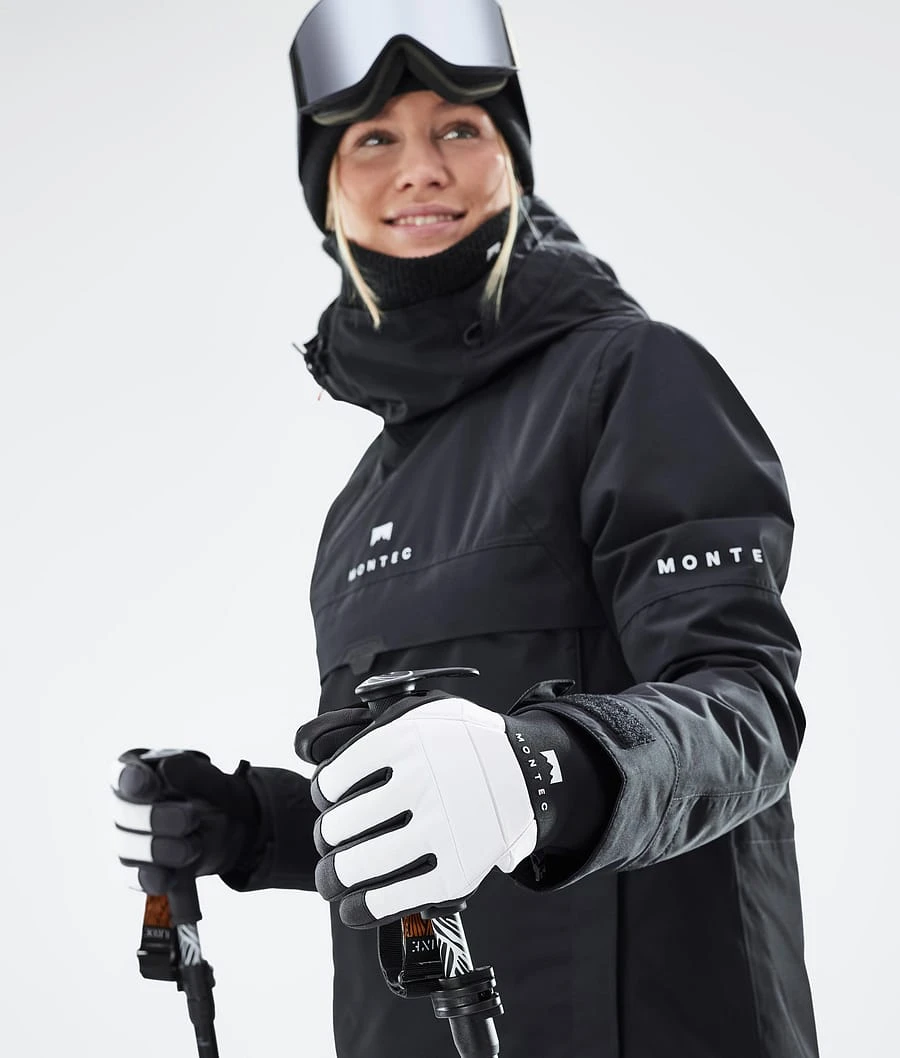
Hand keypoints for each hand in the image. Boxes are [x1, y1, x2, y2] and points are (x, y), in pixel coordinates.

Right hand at [111, 748, 260, 894]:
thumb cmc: (207, 794)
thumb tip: (166, 768)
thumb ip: (191, 772)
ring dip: (162, 850)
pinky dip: (152, 879)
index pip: (122, 776)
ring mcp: (125, 841)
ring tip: (194, 847)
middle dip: (157, 819)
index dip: (133, 782)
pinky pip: (134, 879)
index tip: (151, 785)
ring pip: (128, 849)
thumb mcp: (209, 778)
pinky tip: (168, 879)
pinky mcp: (134, 871)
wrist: (226, 827)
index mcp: (137, 772)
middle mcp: (122, 807)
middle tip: (192, 818)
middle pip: (123, 815)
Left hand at [294, 694, 539, 927]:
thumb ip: (368, 725)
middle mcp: (420, 781)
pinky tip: (352, 906)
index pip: (332, 780)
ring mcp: (440, 828)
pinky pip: (393, 897)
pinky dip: (362, 908)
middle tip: (330, 840)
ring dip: (334, 877)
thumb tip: (303, 745)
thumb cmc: (461, 741)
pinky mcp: (456, 871)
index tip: (329, 801)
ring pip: (359, 864)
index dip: (323, 796)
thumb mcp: (421, 710)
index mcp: (403, 739)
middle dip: (327, 837)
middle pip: (339, 826)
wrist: (529, 769)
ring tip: (332, 878)